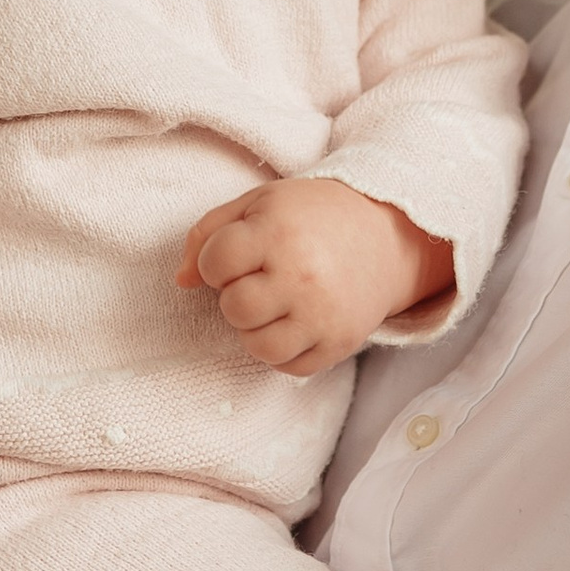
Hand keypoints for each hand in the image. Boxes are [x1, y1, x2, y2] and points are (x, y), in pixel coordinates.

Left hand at [175, 178, 453, 378]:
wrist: (388, 233)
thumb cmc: (312, 216)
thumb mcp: (260, 203)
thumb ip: (209, 233)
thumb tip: (181, 280)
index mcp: (279, 232)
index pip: (215, 263)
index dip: (216, 262)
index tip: (238, 255)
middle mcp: (302, 275)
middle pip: (235, 308)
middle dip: (236, 297)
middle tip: (258, 281)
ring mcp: (323, 314)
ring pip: (259, 347)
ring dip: (256, 329)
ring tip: (273, 305)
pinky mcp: (340, 343)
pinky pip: (290, 367)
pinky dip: (284, 350)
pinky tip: (294, 322)